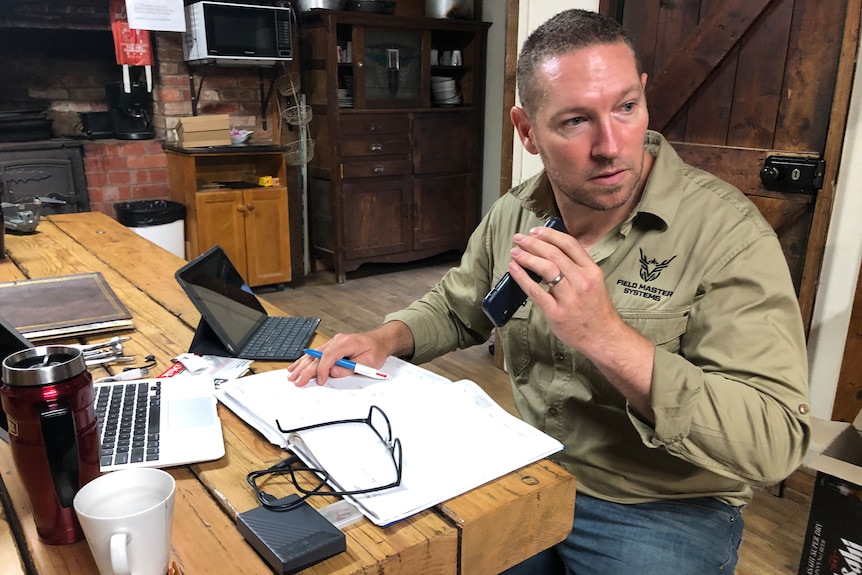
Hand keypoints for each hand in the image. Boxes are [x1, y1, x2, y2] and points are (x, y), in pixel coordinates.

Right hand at [287, 324, 407, 386]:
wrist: (379, 341)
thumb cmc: (375, 350)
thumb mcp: (368, 362)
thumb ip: (349, 368)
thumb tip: (333, 372)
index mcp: (346, 342)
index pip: (329, 355)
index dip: (323, 369)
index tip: (320, 380)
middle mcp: (337, 340)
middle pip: (317, 355)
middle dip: (306, 369)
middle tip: (298, 381)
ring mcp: (333, 342)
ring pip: (313, 354)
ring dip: (302, 365)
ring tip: (292, 375)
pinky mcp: (331, 346)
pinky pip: (316, 353)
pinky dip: (305, 360)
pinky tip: (297, 366)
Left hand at [508, 225, 623, 356]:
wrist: (603, 337)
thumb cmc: (595, 310)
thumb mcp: (594, 282)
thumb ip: (577, 267)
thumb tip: (551, 251)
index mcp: (591, 271)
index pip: (569, 244)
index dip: (550, 234)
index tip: (536, 231)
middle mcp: (582, 281)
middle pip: (554, 254)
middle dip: (534, 243)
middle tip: (519, 238)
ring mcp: (569, 298)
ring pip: (546, 269)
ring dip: (527, 257)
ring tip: (515, 252)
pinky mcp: (556, 313)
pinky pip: (536, 292)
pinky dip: (522, 277)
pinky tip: (514, 269)